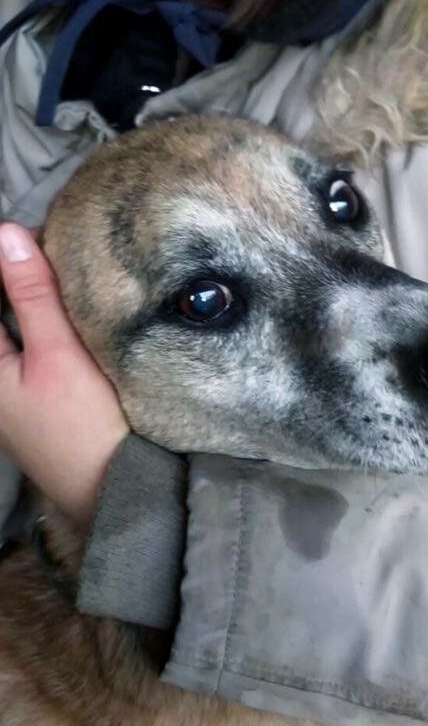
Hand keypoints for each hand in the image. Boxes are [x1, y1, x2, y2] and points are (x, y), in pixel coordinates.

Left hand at [0, 223, 128, 527]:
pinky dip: (42, 326)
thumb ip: (33, 294)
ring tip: (58, 274)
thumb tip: (8, 233)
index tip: (27, 235)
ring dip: (30, 302)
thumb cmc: (85, 428)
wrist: (118, 493)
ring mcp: (11, 395)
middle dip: (14, 280)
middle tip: (45, 249)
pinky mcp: (34, 402)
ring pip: (12, 330)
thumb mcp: (60, 354)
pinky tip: (67, 315)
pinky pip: (28, 348)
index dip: (2, 262)